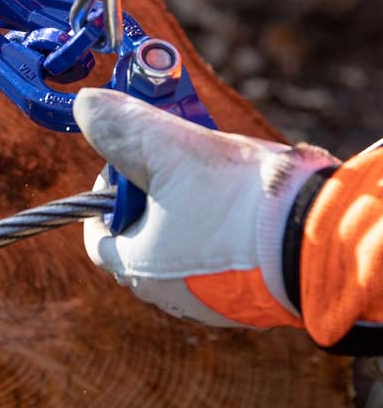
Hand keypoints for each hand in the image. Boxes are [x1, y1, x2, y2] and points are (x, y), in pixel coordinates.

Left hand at [75, 88, 338, 327]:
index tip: (127, 167)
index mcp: (141, 270)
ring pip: (185, 247)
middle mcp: (175, 297)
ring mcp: (218, 302)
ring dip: (189, 211)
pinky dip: (223, 231)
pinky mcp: (255, 297)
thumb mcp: (167, 147)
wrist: (320, 238)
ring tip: (212, 180)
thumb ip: (121, 126)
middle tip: (174, 167)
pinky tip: (242, 204)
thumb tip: (86, 105)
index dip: (106, 195)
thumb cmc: (237, 200)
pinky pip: (224, 259)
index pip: (99, 238)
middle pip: (142, 238)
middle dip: (152, 198)